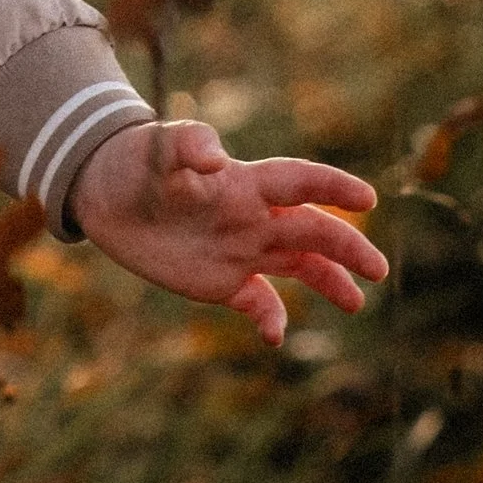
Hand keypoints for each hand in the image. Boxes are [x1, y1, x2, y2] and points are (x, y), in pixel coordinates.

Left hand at [69, 121, 385, 350]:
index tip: (366, 199)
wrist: (105, 194)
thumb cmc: (135, 161)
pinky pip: (257, 301)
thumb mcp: (157, 148)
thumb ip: (188, 145)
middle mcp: (254, 217)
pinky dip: (270, 318)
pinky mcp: (221, 280)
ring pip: (299, 266)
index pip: (300, 181)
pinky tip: (274, 337)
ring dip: (328, 282)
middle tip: (377, 270)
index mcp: (245, 182)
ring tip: (356, 303)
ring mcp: (242, 250)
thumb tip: (215, 158)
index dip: (333, 187)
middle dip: (346, 247)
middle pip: (312, 230)